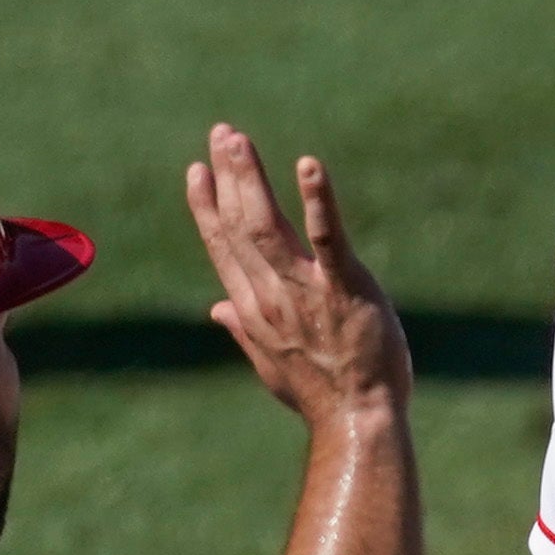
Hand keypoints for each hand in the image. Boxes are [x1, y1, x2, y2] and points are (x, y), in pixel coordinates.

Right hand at [187, 124, 411, 427]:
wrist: (357, 421)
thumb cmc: (319, 395)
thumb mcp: (271, 363)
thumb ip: (243, 329)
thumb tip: (217, 310)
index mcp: (252, 308)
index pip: (222, 246)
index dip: (208, 207)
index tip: (197, 171)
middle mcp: (269, 294)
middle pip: (239, 225)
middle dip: (228, 177)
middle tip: (222, 133)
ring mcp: (304, 290)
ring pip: (267, 225)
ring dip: (251, 179)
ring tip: (239, 140)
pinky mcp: (344, 287)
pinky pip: (328, 238)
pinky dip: (318, 201)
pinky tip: (309, 166)